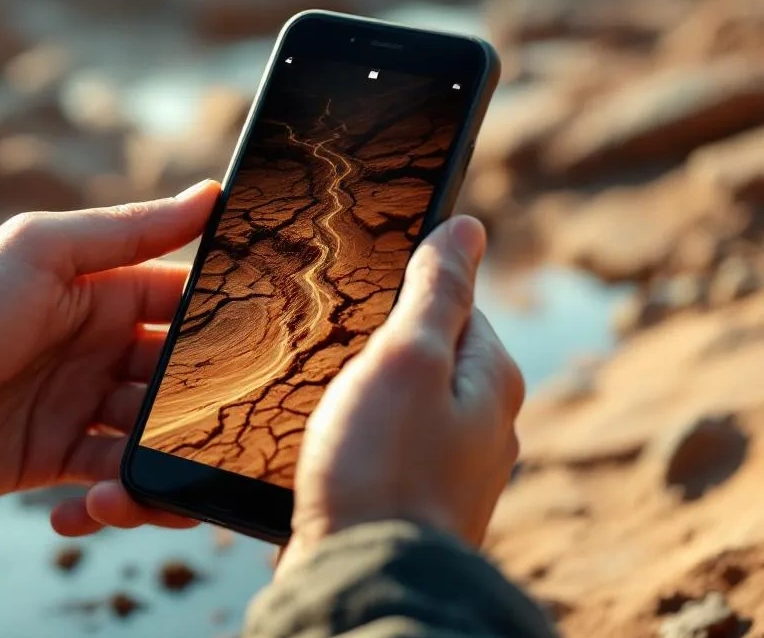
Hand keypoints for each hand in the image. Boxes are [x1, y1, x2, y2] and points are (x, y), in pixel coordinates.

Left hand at [0, 181, 221, 535]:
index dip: (224, 327)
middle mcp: (100, 351)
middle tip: (216, 440)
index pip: (183, 308)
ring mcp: (79, 408)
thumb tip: (211, 194)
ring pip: (153, 442)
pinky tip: (87, 511)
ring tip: (133, 490)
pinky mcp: (55, 461)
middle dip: (201, 411)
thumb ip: (129, 231)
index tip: (271, 351)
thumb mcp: (40, 252)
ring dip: (159, 469)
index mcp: (103, 295)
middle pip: (178, 383)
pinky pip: (109, 486)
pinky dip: (113, 505)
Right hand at [278, 216, 523, 578]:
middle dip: (376, 345)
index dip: (402, 287)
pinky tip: (319, 445)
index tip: (354, 289)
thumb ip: (436, 291)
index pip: (454, 302)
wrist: (361, 578)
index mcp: (490, 380)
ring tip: (315, 399)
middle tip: (324, 345)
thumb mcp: (406, 357)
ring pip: (397, 405)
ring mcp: (445, 470)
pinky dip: (351, 439)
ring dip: (358, 397)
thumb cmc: (382, 469)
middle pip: (423, 355)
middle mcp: (481, 426)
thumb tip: (468, 227)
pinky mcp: (406, 503)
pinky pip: (379, 450)